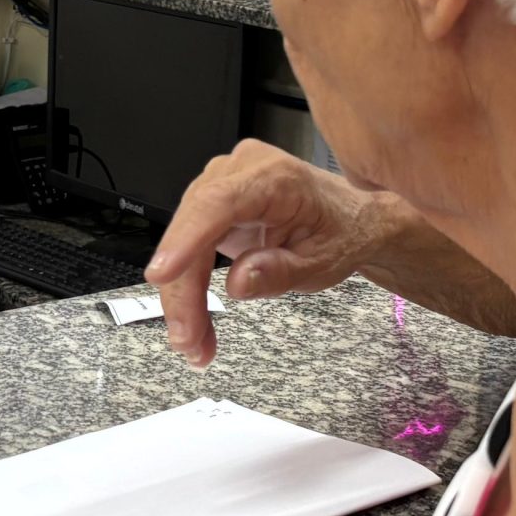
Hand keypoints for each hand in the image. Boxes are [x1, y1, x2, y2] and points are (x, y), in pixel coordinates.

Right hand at [144, 140, 385, 368]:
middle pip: (193, 229)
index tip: (162, 274)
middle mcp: (242, 171)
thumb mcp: (323, 262)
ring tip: (194, 344)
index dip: (185, 239)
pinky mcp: (217, 206)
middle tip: (187, 341)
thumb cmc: (342, 233)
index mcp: (275, 178)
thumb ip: (281, 272)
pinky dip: (190, 287)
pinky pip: (191, 246)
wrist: (354, 221)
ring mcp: (224, 185)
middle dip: (183, 290)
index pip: (218, 204)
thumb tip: (237, 283)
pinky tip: (195, 323)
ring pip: (184, 242)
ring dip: (183, 296)